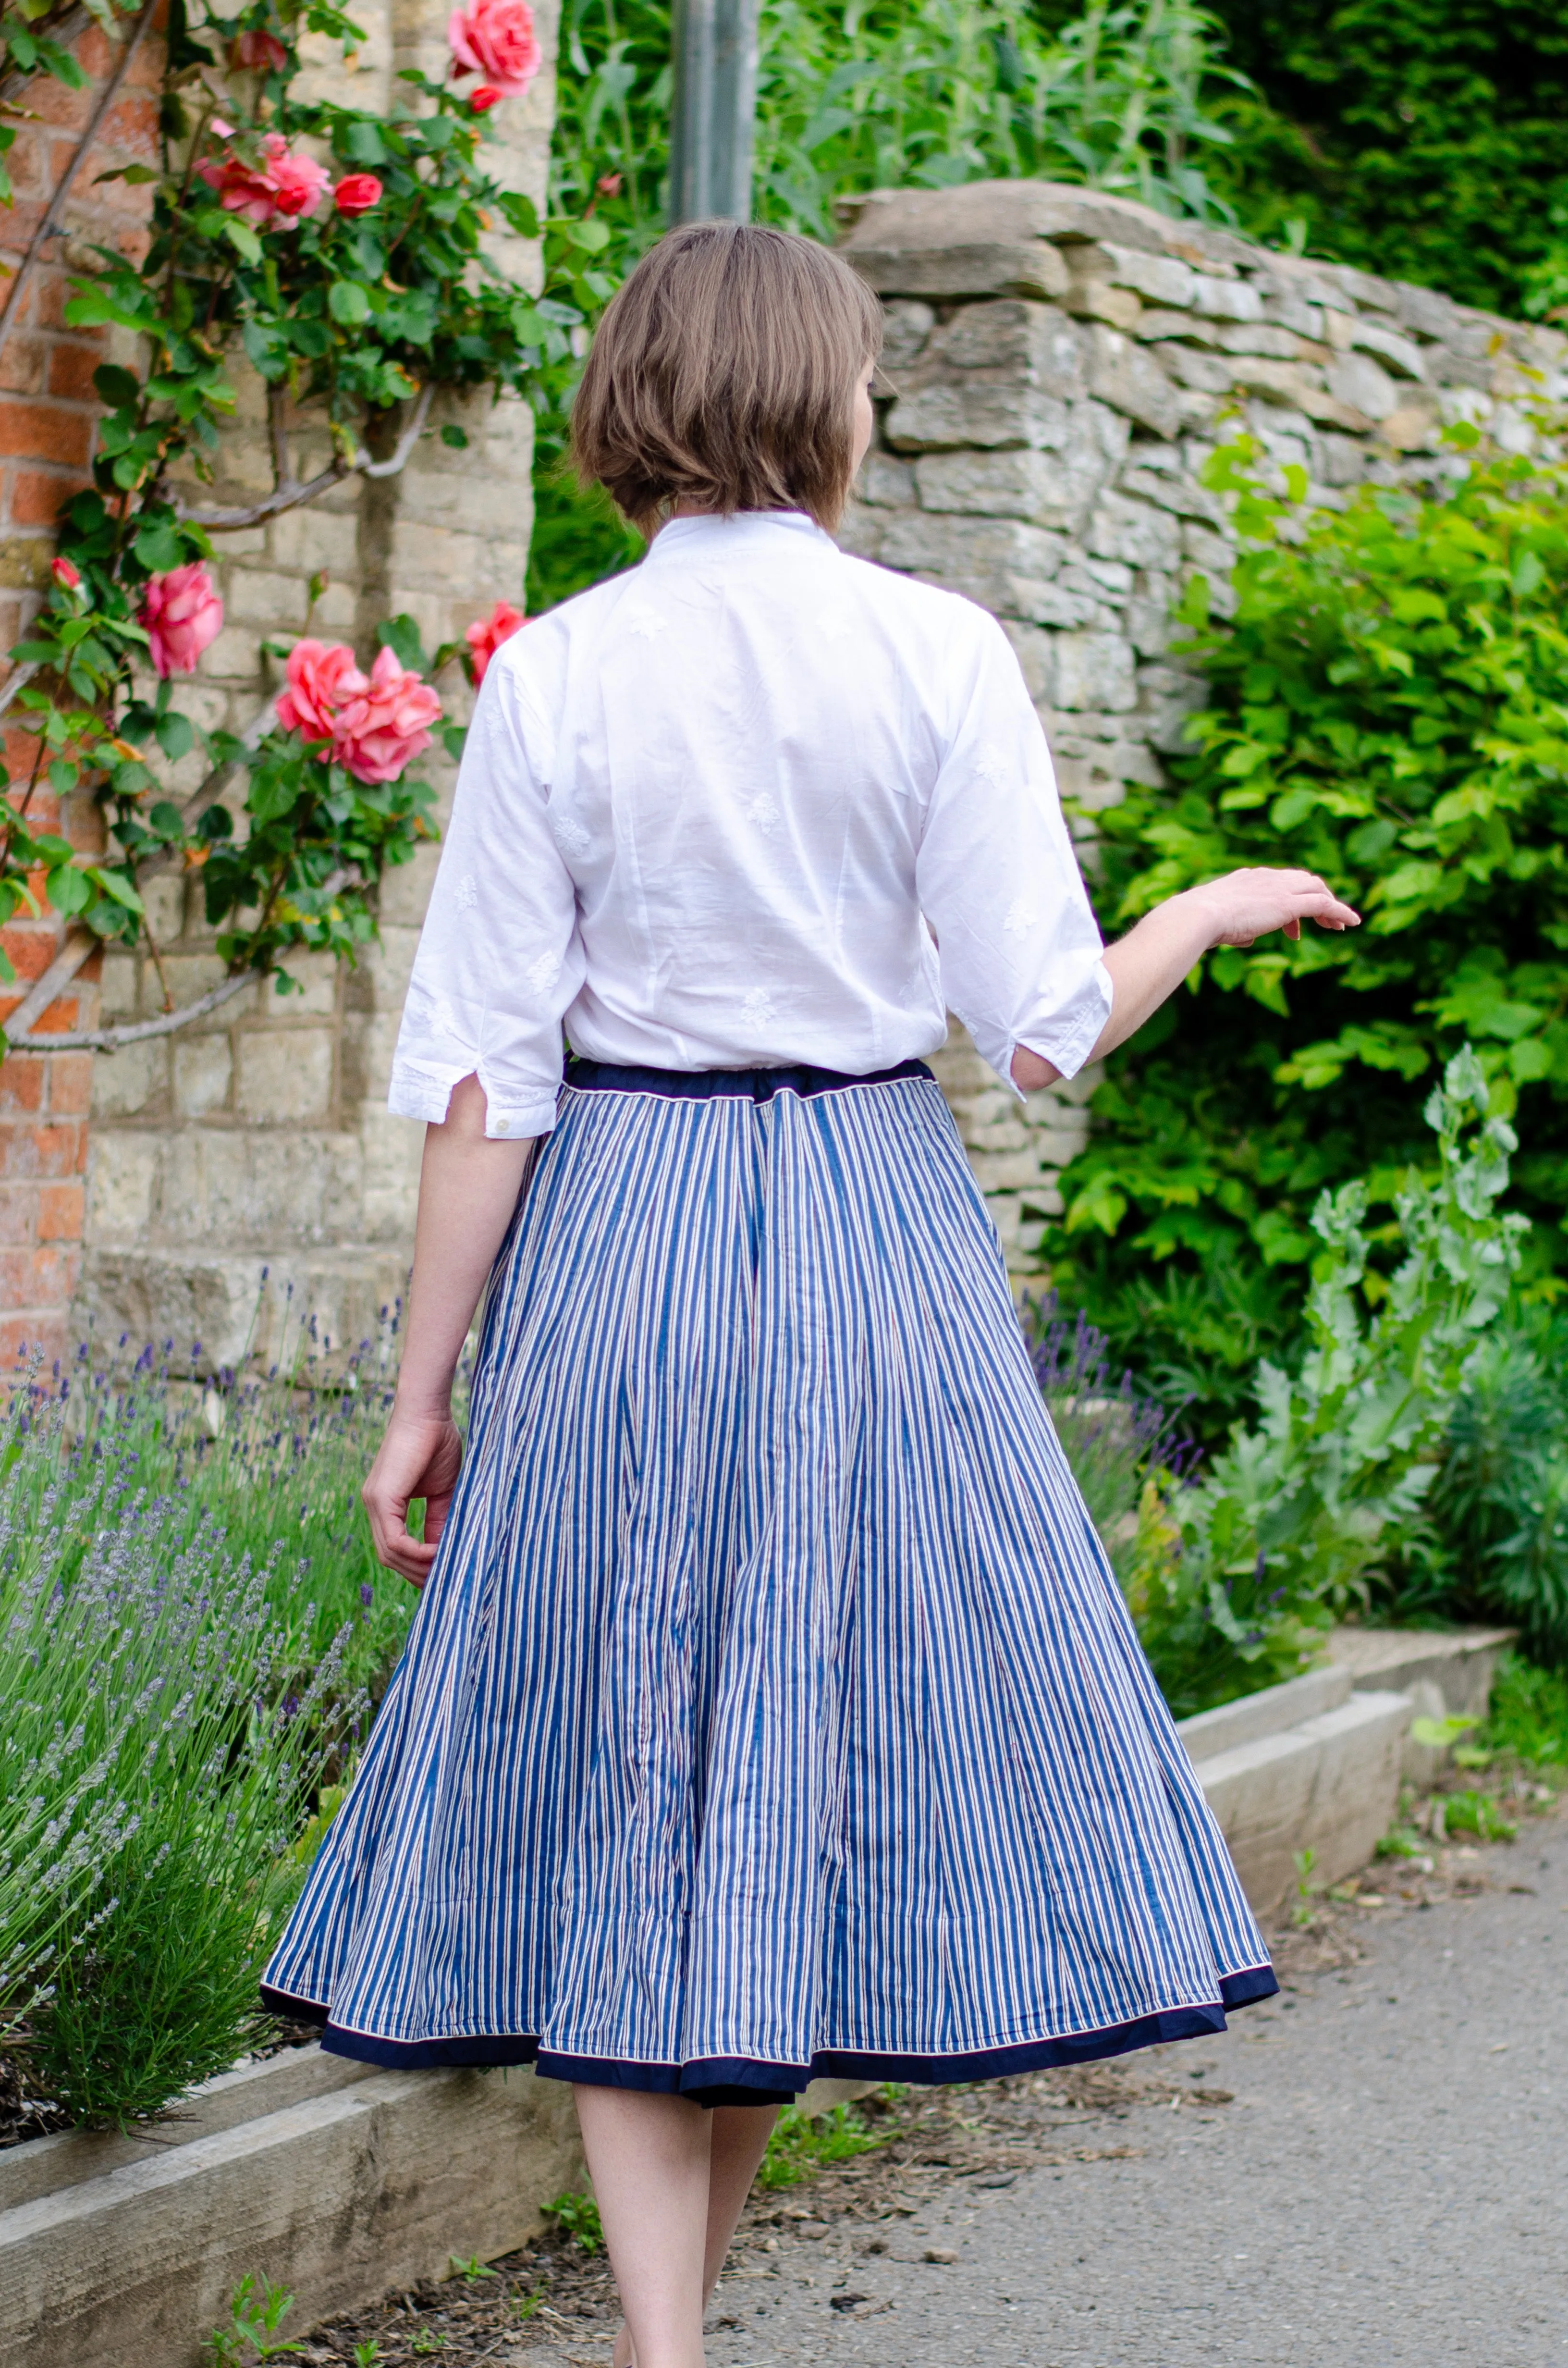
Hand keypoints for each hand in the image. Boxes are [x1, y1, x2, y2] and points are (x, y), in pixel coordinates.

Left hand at [362, 1403, 464, 1586]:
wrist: (428, 1410)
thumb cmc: (437, 1442)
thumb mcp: (443, 1491)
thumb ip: (440, 1521)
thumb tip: (443, 1552)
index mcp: (383, 1504)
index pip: (393, 1548)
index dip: (416, 1566)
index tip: (442, 1573)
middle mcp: (372, 1505)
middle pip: (389, 1558)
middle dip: (418, 1574)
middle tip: (446, 1581)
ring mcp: (373, 1502)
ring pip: (390, 1554)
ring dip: (419, 1567)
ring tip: (447, 1568)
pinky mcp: (381, 1497)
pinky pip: (395, 1540)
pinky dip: (417, 1552)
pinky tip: (438, 1553)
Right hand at [1187, 868, 1360, 947]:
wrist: (1198, 916)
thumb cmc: (1199, 923)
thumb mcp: (1219, 924)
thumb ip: (1237, 929)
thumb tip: (1248, 938)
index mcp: (1247, 879)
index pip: (1279, 882)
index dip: (1290, 900)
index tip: (1291, 926)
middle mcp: (1266, 877)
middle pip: (1302, 880)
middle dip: (1315, 898)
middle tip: (1323, 920)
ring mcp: (1279, 888)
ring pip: (1316, 888)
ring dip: (1330, 905)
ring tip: (1339, 924)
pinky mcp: (1289, 903)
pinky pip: (1323, 903)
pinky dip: (1340, 911)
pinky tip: (1351, 923)